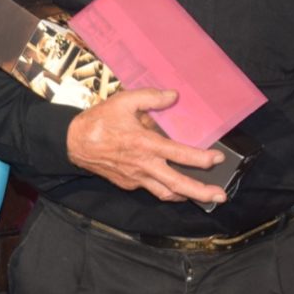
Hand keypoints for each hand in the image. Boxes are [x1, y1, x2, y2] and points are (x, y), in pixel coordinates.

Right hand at [65, 88, 226, 204]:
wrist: (73, 143)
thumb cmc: (99, 121)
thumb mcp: (124, 101)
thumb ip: (151, 97)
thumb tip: (174, 96)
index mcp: (146, 144)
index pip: (180, 154)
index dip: (202, 158)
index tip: (218, 159)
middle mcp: (144, 165)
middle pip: (178, 185)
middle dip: (201, 192)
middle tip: (220, 196)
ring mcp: (136, 178)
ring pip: (166, 194)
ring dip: (186, 197)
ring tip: (201, 197)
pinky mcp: (128, 184)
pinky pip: (150, 189)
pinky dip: (165, 189)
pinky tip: (172, 185)